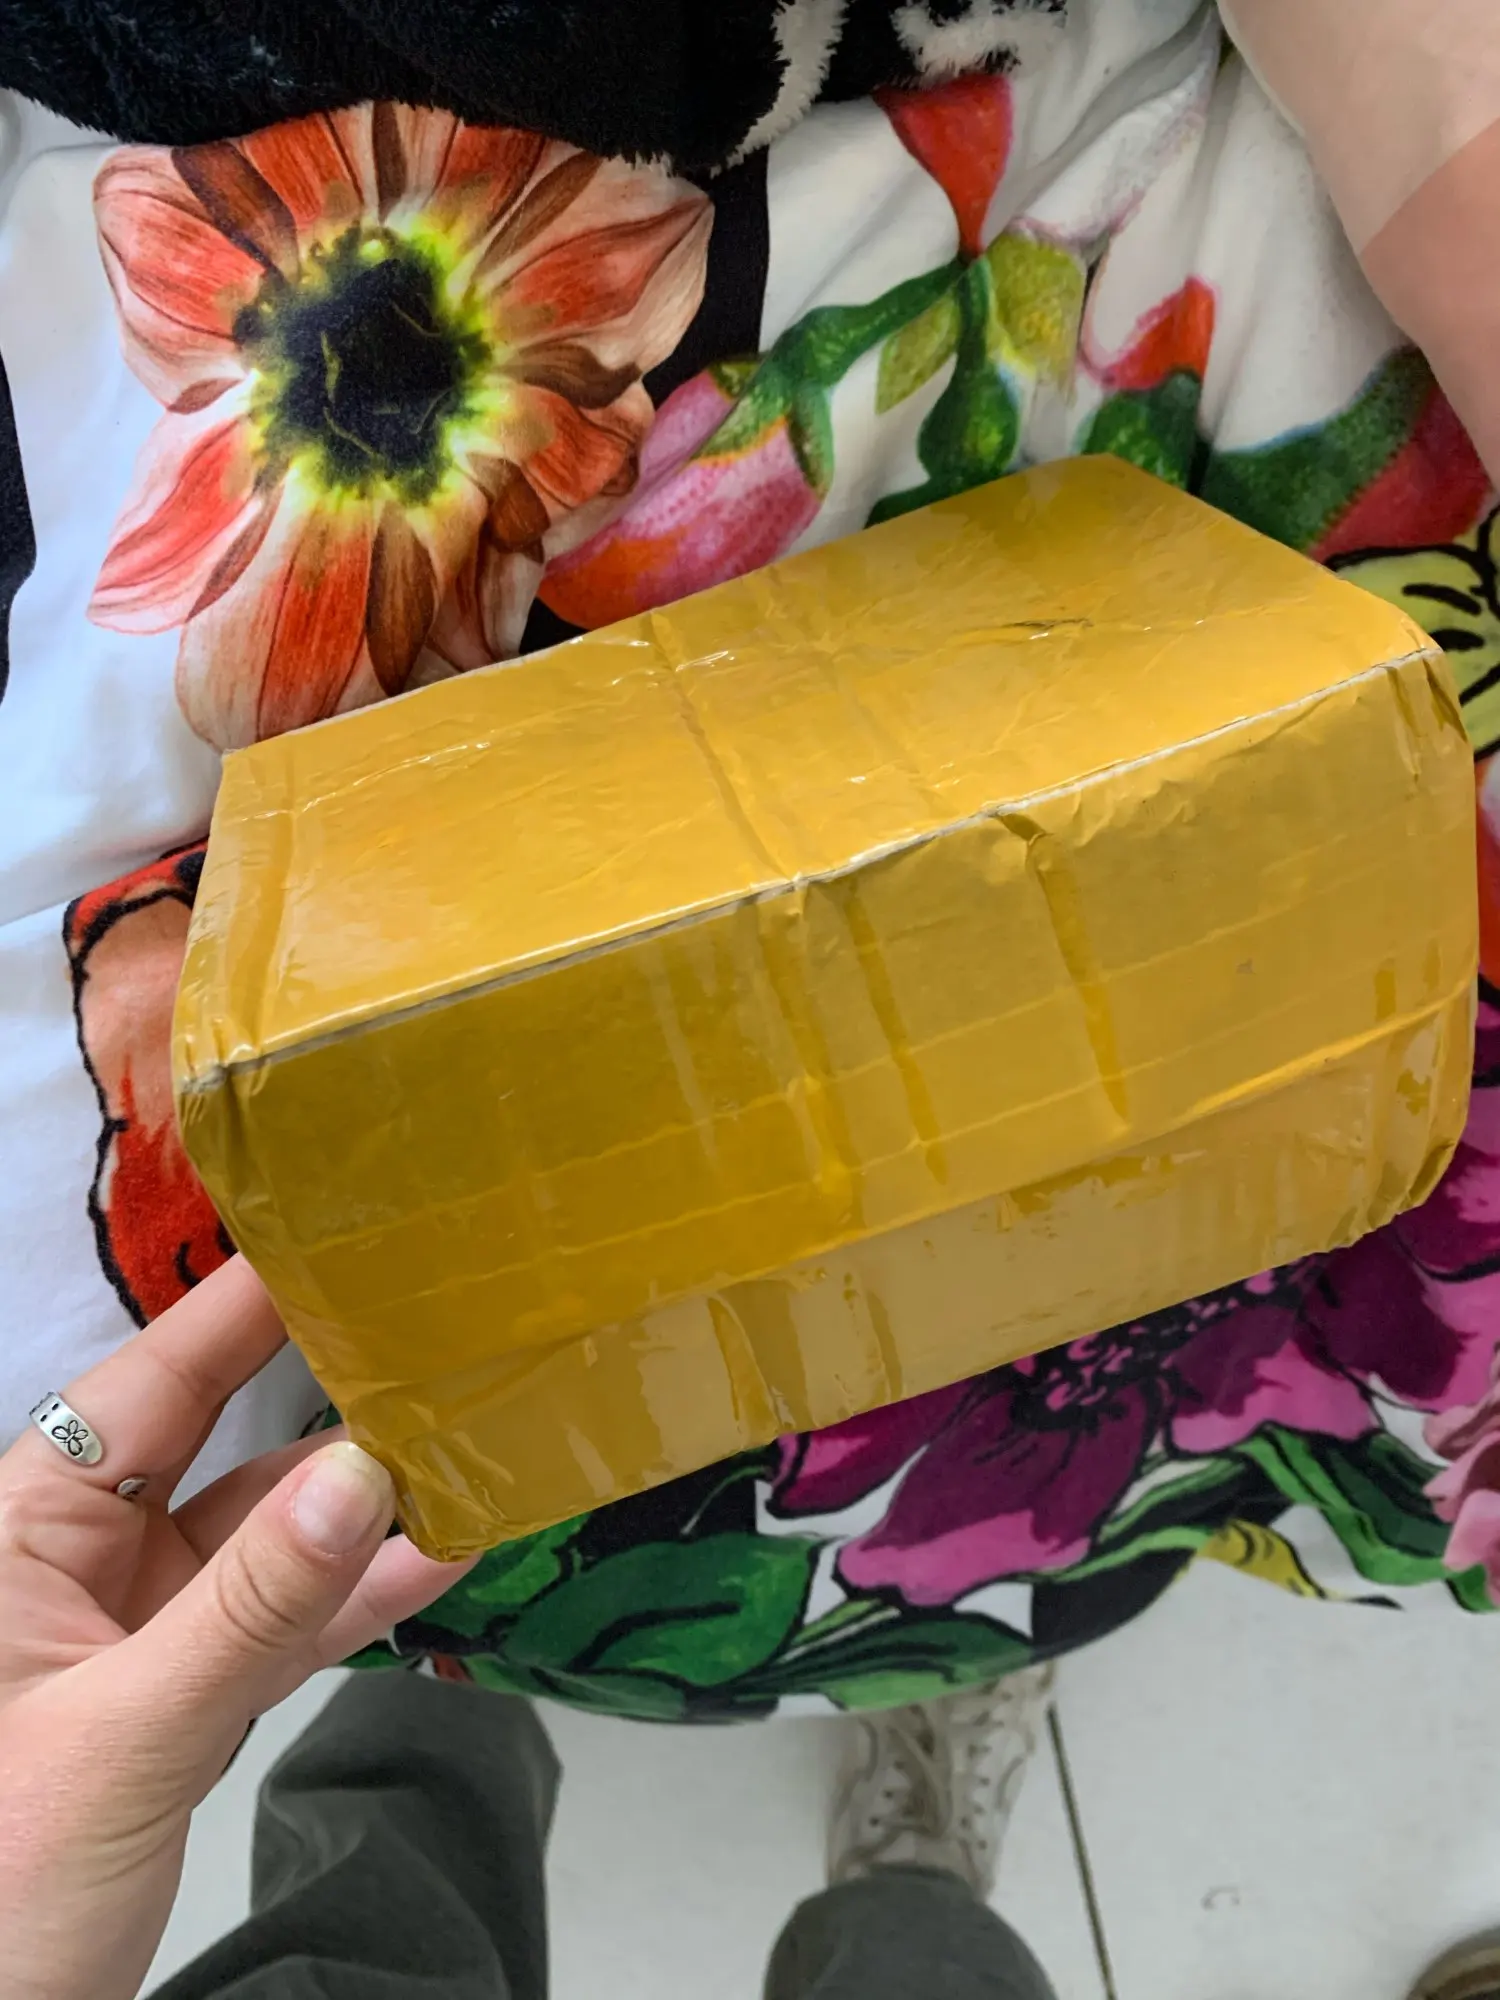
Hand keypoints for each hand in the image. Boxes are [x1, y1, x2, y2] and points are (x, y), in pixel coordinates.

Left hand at [0, 1258, 472, 1999]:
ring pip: (270, 1537)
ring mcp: (139, 1630)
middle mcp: (81, 1559)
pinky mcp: (183, 1697)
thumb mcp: (124, 1737)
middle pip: (223, 1442)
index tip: (344, 1233)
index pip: (151, 1381)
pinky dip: (358, 1597)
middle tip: (437, 1327)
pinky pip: (283, 1623)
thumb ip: (254, 1605)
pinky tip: (444, 1555)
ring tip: (476, 1443)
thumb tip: (367, 1473)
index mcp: (22, 1527)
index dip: (245, 1305)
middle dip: (328, 1393)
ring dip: (368, 1507)